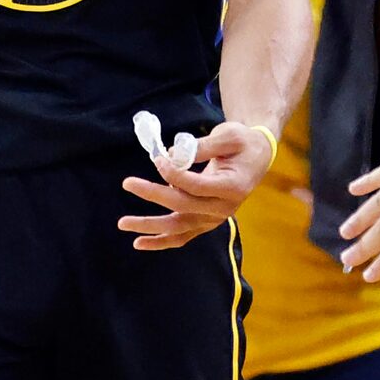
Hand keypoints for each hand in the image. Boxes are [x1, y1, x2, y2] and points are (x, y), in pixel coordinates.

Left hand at [119, 119, 275, 249]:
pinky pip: (182, 236)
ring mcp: (214, 218)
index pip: (196, 186)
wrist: (256, 157)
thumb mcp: (227, 136)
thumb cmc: (241, 142)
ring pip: (179, 227)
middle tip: (127, 182)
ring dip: (150, 226)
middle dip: (153, 194)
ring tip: (123, 223)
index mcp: (232, 187)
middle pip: (183, 205)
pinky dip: (161, 241)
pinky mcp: (206, 222)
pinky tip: (139, 243)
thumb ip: (201, 147)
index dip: (173, 174)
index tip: (158, 159)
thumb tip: (170, 156)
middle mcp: (224, 208)